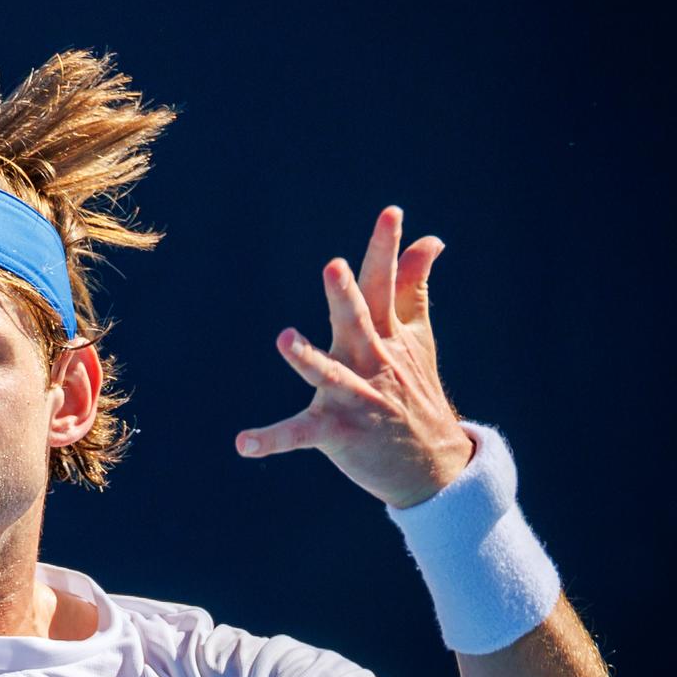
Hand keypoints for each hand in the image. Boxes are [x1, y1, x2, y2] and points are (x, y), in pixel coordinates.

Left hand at [235, 206, 475, 508]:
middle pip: (357, 322)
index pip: (384, 285)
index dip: (385, 249)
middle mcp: (371, 361)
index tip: (390, 213)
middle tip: (334, 267)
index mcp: (386, 335)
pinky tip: (243, 444)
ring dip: (307, 357)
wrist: (433, 464)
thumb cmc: (414, 390)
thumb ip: (412, 287)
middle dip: (345, 296)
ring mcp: (355, 396)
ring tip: (285, 338)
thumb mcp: (415, 337)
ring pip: (328, 373)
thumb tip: (430, 240)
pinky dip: (271, 439)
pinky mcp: (338, 432)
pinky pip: (299, 434)